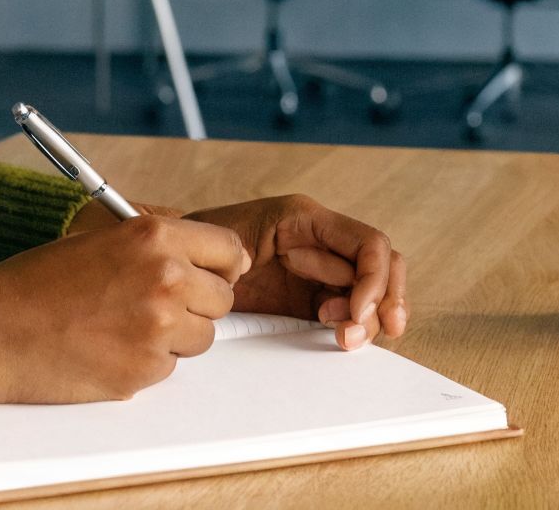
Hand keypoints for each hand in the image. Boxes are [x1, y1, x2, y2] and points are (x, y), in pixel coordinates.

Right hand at [0, 214, 247, 402]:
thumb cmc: (29, 282)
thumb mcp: (95, 239)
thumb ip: (152, 245)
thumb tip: (200, 260)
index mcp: (152, 236)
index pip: (229, 250)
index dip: (223, 266)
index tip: (215, 276)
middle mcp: (164, 279)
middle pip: (221, 299)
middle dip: (195, 305)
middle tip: (155, 307)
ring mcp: (157, 329)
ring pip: (199, 338)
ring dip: (172, 337)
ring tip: (119, 328)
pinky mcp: (143, 371)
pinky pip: (167, 369)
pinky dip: (144, 363)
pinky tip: (103, 350)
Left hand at [182, 195, 409, 349]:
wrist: (174, 266)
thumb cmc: (193, 247)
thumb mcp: (224, 249)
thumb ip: (266, 265)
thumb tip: (297, 286)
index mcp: (305, 219)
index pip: (369, 244)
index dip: (374, 280)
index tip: (356, 313)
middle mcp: (322, 240)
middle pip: (384, 267)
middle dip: (382, 303)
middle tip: (354, 336)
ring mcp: (321, 269)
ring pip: (374, 291)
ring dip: (369, 319)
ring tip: (342, 338)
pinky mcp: (313, 296)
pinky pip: (352, 309)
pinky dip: (357, 326)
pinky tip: (341, 337)